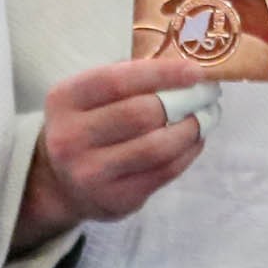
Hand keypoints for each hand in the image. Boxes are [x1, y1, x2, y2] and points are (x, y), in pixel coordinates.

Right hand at [10, 54, 211, 255]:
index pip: (118, 80)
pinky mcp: (115, 199)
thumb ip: (127, 80)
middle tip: (206, 95)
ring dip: (191, 129)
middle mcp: (70, 138)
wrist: (60, 184)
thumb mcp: (89, 96)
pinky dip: (187, 153)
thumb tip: (185, 68)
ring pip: (157, 147)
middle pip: (141, 114)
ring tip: (205, 117)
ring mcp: (91, 173)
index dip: (162, 73)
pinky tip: (194, 141)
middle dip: (183, 102)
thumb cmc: (87, 126)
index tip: (195, 70)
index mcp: (64, 100)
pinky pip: (164, 171)